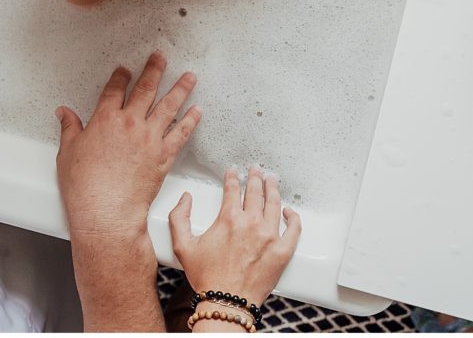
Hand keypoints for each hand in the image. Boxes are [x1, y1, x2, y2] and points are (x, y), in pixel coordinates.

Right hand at [55, 51, 201, 239]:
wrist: (107, 211)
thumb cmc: (85, 187)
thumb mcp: (68, 153)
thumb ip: (69, 129)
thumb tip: (64, 113)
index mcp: (105, 120)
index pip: (115, 90)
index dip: (120, 76)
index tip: (125, 69)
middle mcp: (130, 123)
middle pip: (145, 89)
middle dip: (154, 69)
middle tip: (161, 57)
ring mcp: (149, 138)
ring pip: (169, 106)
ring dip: (180, 89)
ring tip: (189, 77)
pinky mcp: (163, 155)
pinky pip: (181, 133)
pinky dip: (190, 121)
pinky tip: (197, 111)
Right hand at [169, 166, 301, 312]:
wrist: (227, 303)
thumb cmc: (208, 278)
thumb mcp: (183, 246)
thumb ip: (179, 218)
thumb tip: (185, 200)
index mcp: (229, 219)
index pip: (233, 189)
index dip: (233, 177)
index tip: (234, 172)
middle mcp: (251, 223)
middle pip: (256, 192)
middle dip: (255, 177)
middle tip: (256, 170)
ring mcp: (269, 236)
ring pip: (274, 204)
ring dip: (273, 189)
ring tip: (272, 181)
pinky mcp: (282, 251)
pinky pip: (293, 228)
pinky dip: (293, 217)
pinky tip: (289, 212)